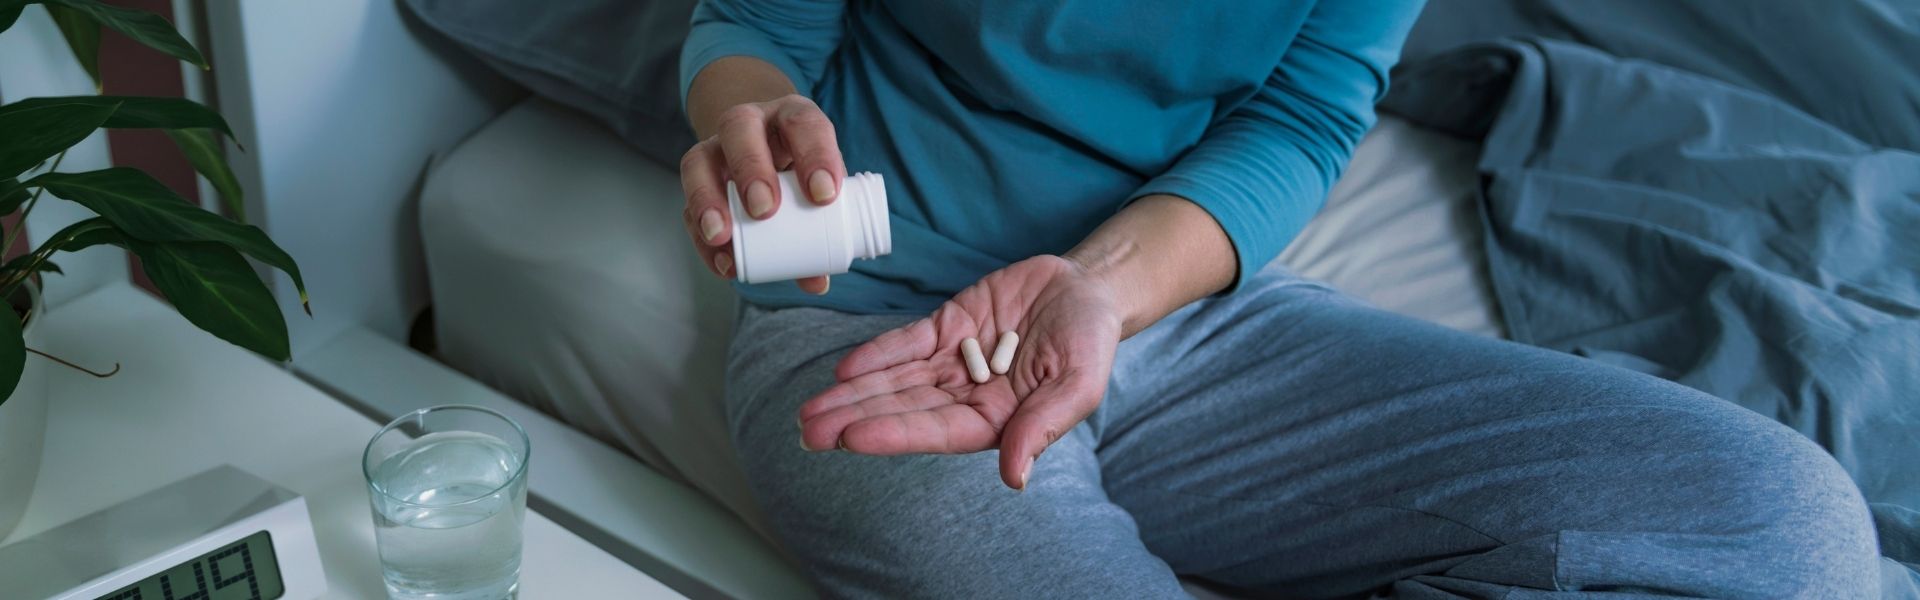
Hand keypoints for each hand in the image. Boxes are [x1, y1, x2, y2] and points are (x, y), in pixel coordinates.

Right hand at [679, 94, 843, 293]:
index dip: (815, 154)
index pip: (803, 122)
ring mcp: (716, 148)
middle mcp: (750, 123)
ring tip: (722, 236)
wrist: (766, 147)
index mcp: (791, 116)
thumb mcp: (819, 184)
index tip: (824, 195)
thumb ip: (823, 228)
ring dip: (708, 199)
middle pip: (740, 127)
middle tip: (764, 211)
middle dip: (751, 169)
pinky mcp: (697, 178)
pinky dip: (700, 233)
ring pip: (699, 159)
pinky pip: (689, 201)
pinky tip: (721, 259)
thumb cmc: (801, 168)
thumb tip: (817, 280)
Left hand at [798, 256, 1123, 489]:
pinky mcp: (946, 327)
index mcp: (997, 420)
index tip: (852, 437)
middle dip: (855, 420)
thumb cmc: (1090, 343)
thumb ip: (1043, 426)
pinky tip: (844, 370)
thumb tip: (1013, 478)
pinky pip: (906, 343)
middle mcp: (967, 396)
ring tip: (809, 411)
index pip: (937, 432)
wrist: (1087, 289)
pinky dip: (876, 355)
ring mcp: (953, 362)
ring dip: (853, 395)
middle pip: (904, 411)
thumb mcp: (1079, 383)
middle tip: (808, 432)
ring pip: (895, 381)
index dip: (894, 434)